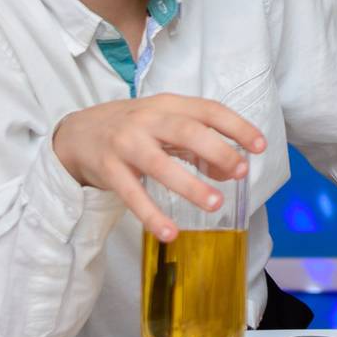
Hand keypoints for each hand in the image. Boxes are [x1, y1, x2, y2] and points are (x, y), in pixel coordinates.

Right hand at [52, 95, 265, 241]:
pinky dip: (151, 214)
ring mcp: (126, 143)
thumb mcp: (166, 128)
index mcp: (169, 105)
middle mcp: (148, 119)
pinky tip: (170, 232)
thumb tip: (231, 170)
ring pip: (160, 164)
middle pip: (186, 131)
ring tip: (215, 204)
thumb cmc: (133, 129)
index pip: (208, 110)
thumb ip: (198, 146)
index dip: (237, 126)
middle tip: (240, 172)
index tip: (260, 146)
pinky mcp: (108, 169)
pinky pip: (132, 194)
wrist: (77, 133)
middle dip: (217, 150)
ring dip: (190, 185)